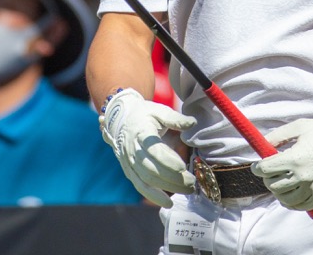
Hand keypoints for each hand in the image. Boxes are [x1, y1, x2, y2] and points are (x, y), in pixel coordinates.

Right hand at [100, 88, 195, 207]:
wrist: (119, 120)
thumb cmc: (143, 115)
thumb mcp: (158, 111)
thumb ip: (175, 118)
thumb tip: (192, 123)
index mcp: (141, 133)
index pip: (154, 150)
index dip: (168, 160)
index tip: (183, 166)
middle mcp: (133, 150)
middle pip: (152, 169)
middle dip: (173, 178)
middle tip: (192, 181)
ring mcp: (129, 163)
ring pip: (147, 180)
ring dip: (168, 188)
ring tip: (187, 190)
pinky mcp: (129, 172)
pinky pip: (140, 187)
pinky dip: (153, 196)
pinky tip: (168, 203)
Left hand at [251, 110, 312, 210]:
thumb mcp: (299, 127)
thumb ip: (278, 136)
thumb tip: (262, 145)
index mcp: (295, 158)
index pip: (266, 169)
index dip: (257, 168)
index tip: (256, 166)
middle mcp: (303, 177)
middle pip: (273, 185)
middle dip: (267, 178)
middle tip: (269, 172)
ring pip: (284, 199)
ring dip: (278, 191)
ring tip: (280, 182)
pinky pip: (300, 206)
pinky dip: (291, 202)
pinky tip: (290, 194)